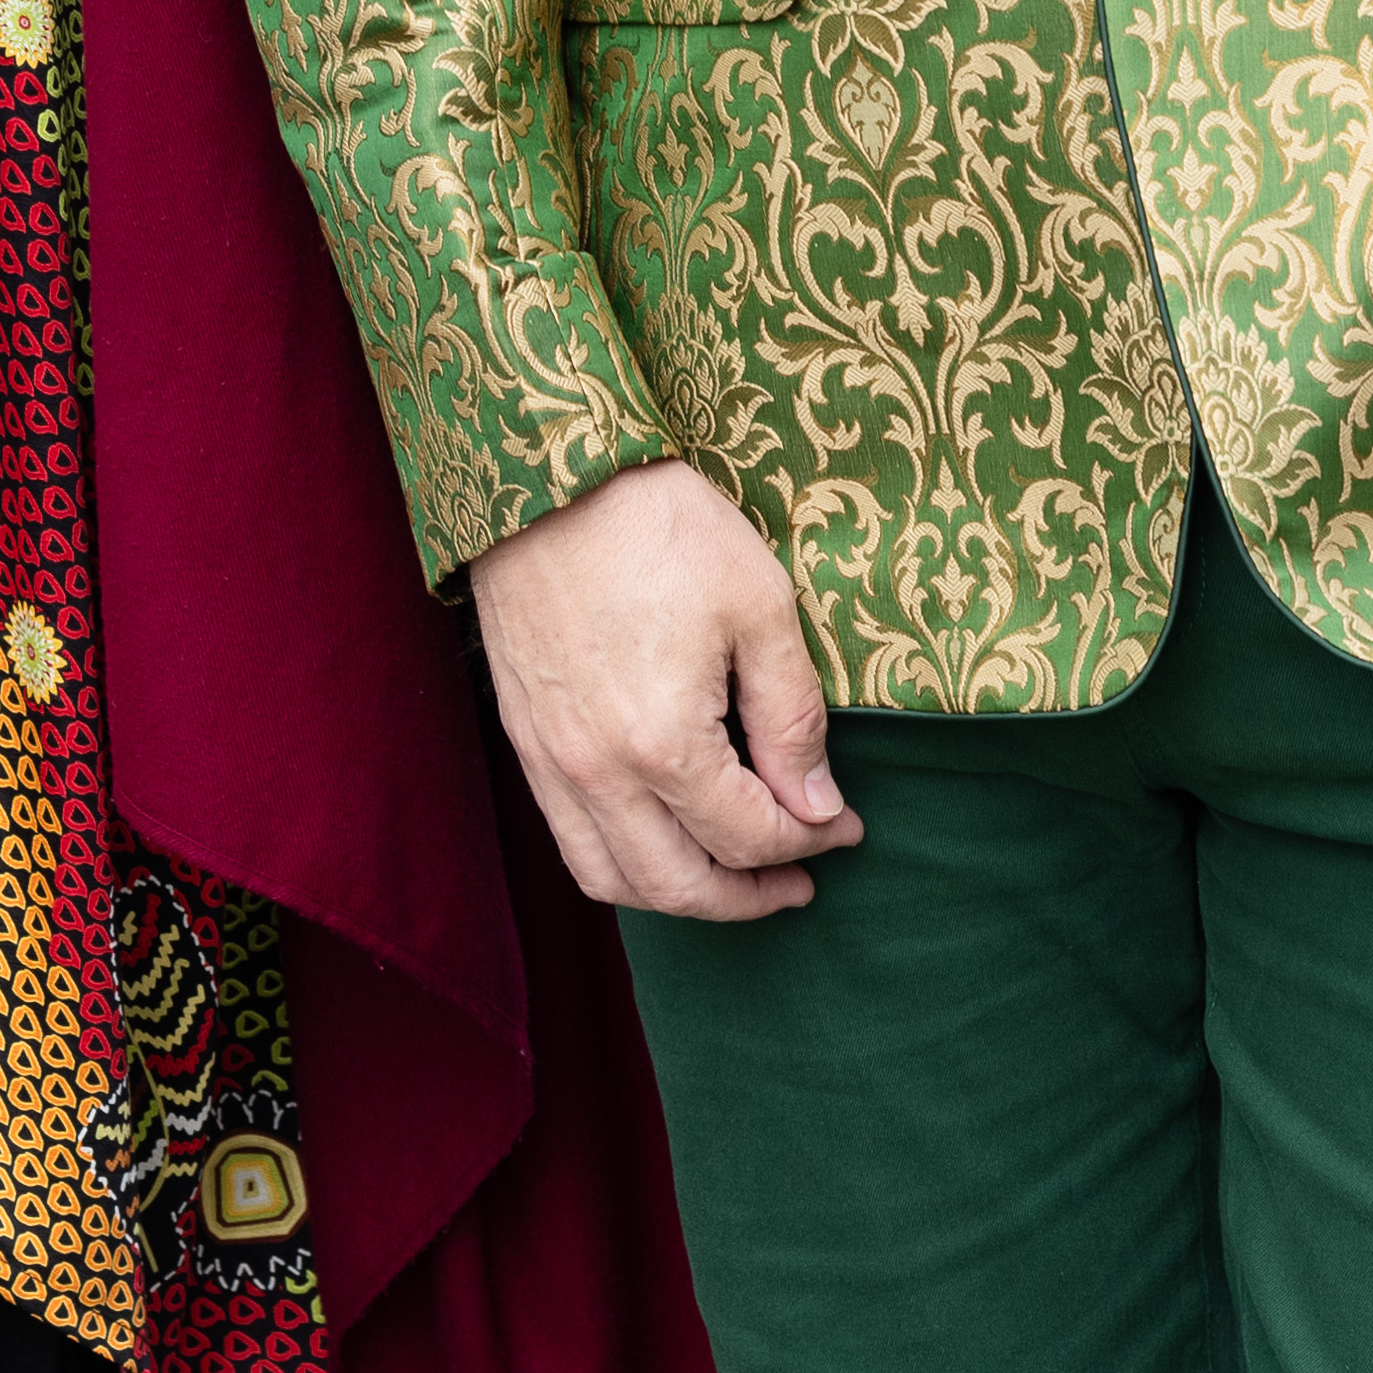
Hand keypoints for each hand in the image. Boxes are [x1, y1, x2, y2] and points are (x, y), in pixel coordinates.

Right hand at [460, 458, 862, 920]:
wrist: (545, 475)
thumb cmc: (660, 528)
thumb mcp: (759, 608)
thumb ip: (793, 719)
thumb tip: (816, 805)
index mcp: (662, 743)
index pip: (749, 836)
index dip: (811, 840)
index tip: (847, 824)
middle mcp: (597, 772)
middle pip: (680, 886)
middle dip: (752, 897)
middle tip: (801, 880)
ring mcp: (551, 761)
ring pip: (613, 880)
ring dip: (681, 896)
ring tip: (733, 879)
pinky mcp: (526, 740)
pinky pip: (570, 840)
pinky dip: (622, 864)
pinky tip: (663, 837)